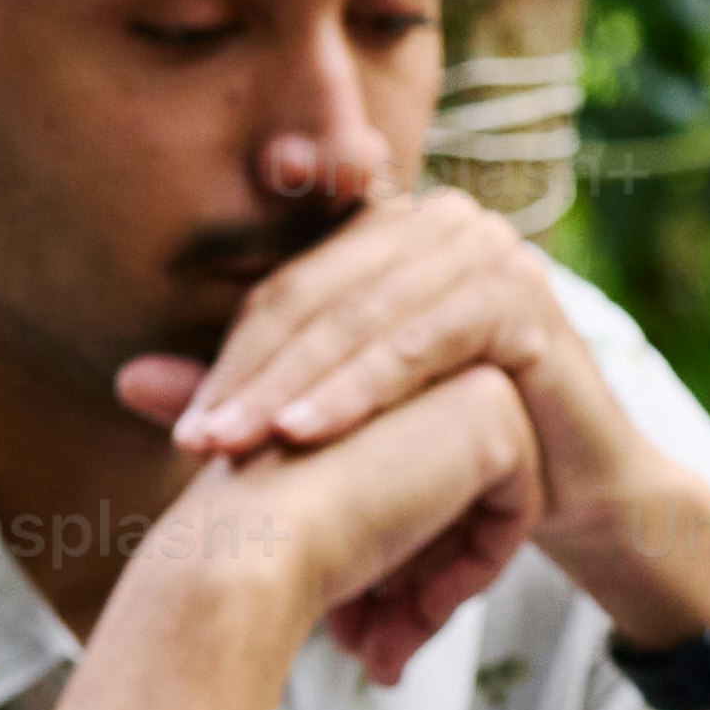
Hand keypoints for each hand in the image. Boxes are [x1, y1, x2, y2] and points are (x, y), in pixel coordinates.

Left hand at [117, 185, 709, 646]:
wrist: (581, 488)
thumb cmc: (462, 446)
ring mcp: (487, 250)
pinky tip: (310, 432)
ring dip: (294, 386)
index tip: (177, 422)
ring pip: (361, 319)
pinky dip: (361, 389)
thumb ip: (254, 388)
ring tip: (240, 445)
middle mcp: (439, 222)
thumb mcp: (348, 418)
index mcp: (389, 232)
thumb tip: (128, 381)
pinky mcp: (521, 296)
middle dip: (251, 375)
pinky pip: (420, 341)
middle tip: (196, 443)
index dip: (228, 353)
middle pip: (316, 297)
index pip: (287, 287)